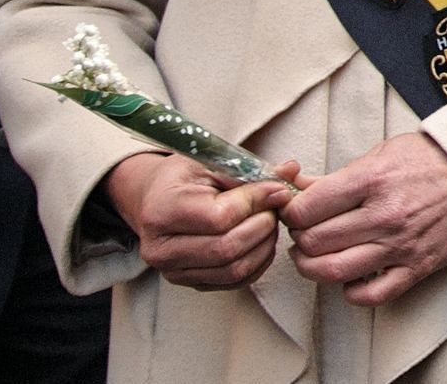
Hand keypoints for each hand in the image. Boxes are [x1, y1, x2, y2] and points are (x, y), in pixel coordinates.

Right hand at [105, 150, 299, 289]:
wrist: (156, 200)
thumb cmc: (186, 179)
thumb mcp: (213, 164)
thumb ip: (250, 171)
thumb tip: (290, 171)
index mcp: (162, 211)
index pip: (219, 217)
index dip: (256, 203)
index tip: (276, 189)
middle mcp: (161, 248)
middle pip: (227, 249)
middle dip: (263, 226)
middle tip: (274, 208)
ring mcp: (174, 271)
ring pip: (234, 269)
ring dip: (264, 245)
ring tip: (269, 222)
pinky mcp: (191, 284)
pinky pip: (236, 281)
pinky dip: (259, 262)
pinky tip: (262, 240)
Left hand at [285, 131, 446, 305]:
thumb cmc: (432, 160)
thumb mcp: (382, 153)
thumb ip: (336, 176)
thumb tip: (294, 187)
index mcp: (372, 179)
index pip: (306, 209)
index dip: (291, 212)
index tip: (296, 211)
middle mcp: (385, 214)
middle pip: (313, 242)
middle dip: (299, 238)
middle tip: (306, 231)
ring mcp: (402, 244)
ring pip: (333, 271)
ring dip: (312, 267)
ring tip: (315, 256)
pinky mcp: (418, 266)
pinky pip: (372, 295)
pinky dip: (351, 292)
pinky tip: (350, 277)